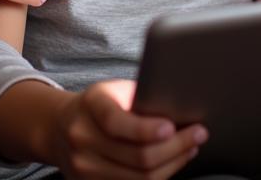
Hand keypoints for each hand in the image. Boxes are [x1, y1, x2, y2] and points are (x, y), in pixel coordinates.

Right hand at [52, 80, 207, 179]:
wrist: (61, 127)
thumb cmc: (100, 104)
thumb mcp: (114, 90)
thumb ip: (140, 98)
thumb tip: (181, 107)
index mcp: (90, 105)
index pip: (117, 122)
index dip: (146, 129)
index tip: (172, 126)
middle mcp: (83, 138)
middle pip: (136, 157)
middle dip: (175, 147)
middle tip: (199, 134)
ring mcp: (84, 168)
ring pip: (139, 179)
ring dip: (172, 164)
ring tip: (190, 148)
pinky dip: (159, 177)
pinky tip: (172, 163)